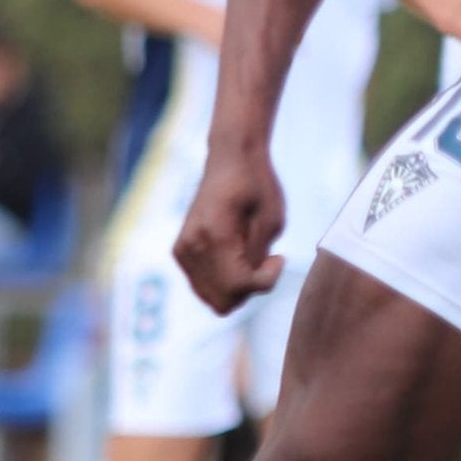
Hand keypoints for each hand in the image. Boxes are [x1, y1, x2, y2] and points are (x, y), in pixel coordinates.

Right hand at [173, 141, 288, 316]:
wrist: (230, 159)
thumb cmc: (256, 185)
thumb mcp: (272, 220)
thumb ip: (259, 257)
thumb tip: (249, 285)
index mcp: (214, 235)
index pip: (239, 286)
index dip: (266, 280)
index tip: (279, 257)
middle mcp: (191, 246)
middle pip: (224, 301)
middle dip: (250, 288)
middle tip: (265, 259)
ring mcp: (182, 251)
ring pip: (213, 298)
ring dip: (237, 287)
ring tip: (251, 256)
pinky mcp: (181, 252)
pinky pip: (205, 287)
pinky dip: (224, 281)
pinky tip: (237, 256)